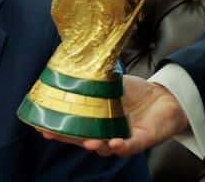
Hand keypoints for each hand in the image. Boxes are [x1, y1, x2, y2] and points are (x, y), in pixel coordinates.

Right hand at [39, 76, 187, 156]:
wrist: (164, 97)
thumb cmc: (135, 93)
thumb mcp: (112, 82)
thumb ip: (96, 76)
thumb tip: (77, 56)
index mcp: (95, 120)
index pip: (72, 126)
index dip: (56, 127)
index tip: (40, 125)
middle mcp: (104, 132)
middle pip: (82, 139)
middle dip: (67, 138)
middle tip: (52, 133)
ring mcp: (120, 138)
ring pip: (104, 148)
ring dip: (94, 145)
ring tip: (88, 141)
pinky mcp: (138, 140)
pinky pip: (128, 147)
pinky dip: (120, 146)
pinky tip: (114, 142)